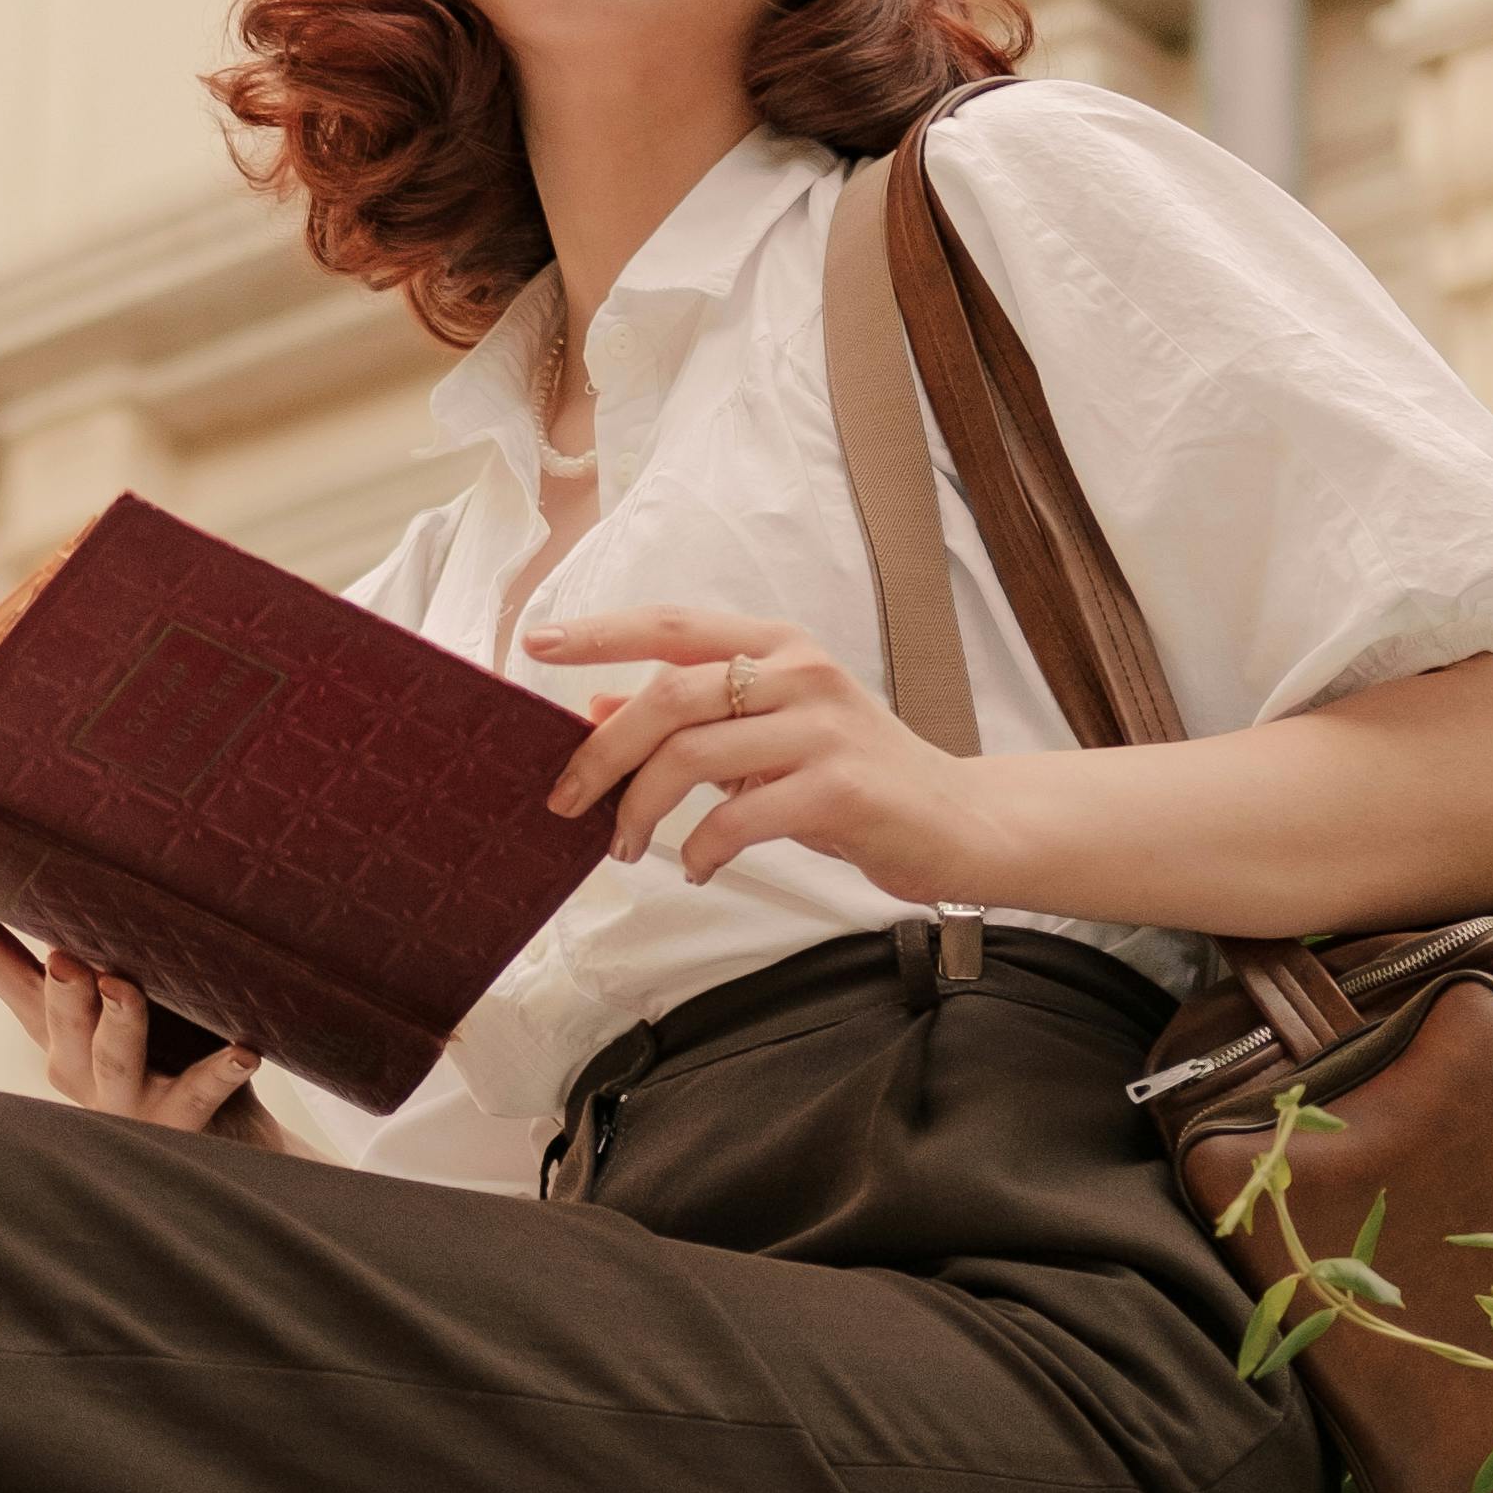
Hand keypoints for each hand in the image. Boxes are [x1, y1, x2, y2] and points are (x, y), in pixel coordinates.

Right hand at [0, 872, 283, 1139]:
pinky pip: (202, 1092)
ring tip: (122, 985)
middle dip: (51, 986)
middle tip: (61, 954)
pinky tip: (243, 1050)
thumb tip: (86, 838)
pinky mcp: (184, 1123)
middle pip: (50, 1013)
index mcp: (51, 1019)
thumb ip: (104, 930)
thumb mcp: (127, 989)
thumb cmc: (177, 1045)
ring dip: (117, 1021)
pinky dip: (221, 1070)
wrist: (230, 1148)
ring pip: (114, 1055)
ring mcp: (127, 1096)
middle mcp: (77, 1058)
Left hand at [528, 606, 996, 902]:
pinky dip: (700, 850)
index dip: (600, 632)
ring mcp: (824, 728)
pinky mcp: (841, 789)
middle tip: (566, 800)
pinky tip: (695, 868)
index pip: (673, 624)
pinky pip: (739, 818)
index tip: (535, 646)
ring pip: (693, 756)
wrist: (957, 822)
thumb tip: (594, 711)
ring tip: (627, 848)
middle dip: (602, 752)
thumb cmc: (851, 780)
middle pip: (669, 695)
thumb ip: (691, 722)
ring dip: (640, 810)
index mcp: (778, 647)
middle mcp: (800, 674)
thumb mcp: (767, 739)